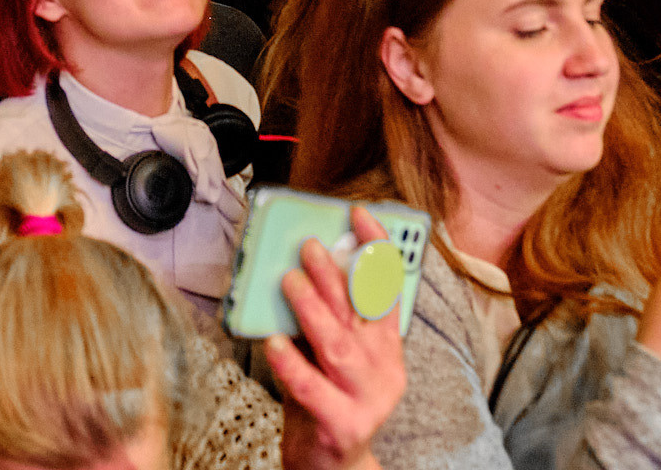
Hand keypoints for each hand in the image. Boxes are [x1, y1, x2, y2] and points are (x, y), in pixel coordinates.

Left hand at [270, 207, 408, 469]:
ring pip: (337, 345)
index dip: (378, 248)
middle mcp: (384, 369)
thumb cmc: (327, 401)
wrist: (332, 468)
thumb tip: (304, 265)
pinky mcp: (341, 424)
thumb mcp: (334, 356)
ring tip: (288, 281)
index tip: (359, 215)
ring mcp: (366, 399)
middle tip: (308, 247)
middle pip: (360, 313)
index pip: (388, 290)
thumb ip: (329, 318)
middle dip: (334, 275)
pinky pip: (311, 387)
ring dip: (311, 309)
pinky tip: (272, 343)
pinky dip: (291, 363)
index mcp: (387, 347)